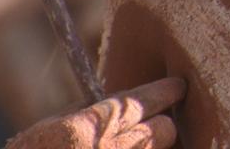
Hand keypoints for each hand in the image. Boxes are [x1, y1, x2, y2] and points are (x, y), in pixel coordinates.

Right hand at [7, 79, 184, 148]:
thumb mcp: (52, 127)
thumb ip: (87, 110)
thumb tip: (119, 98)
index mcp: (88, 129)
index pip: (142, 101)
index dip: (165, 91)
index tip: (177, 87)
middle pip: (165, 130)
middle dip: (163, 124)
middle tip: (160, 120)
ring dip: (151, 147)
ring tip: (130, 142)